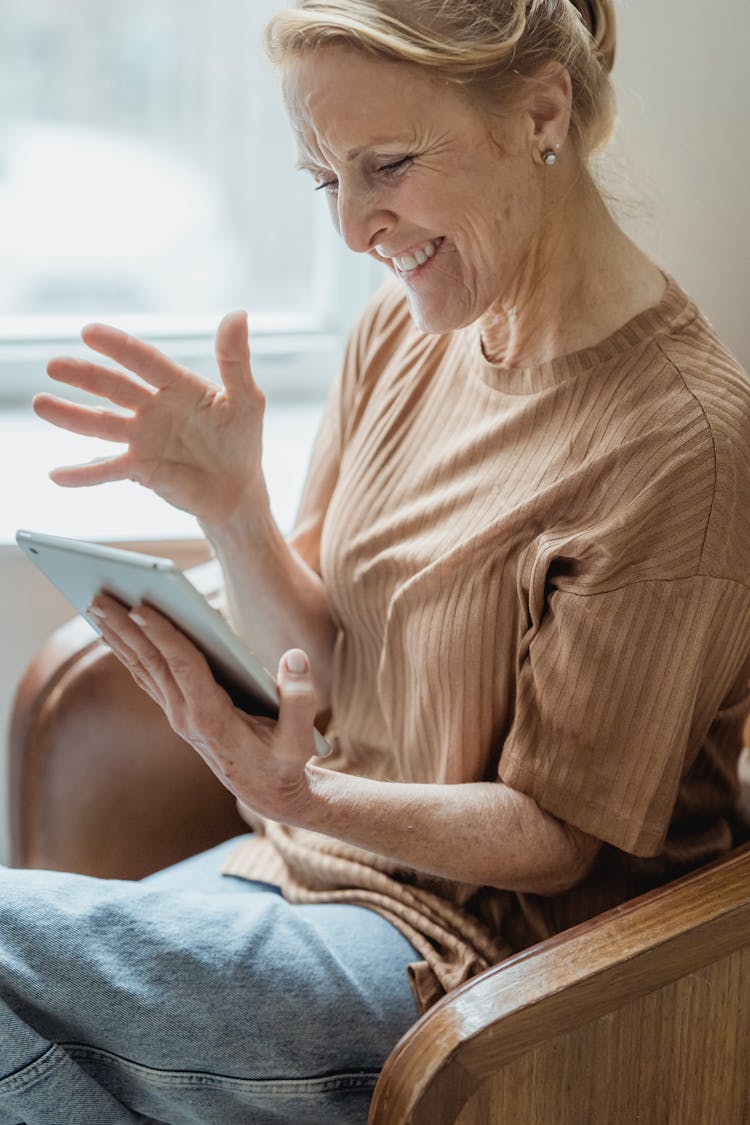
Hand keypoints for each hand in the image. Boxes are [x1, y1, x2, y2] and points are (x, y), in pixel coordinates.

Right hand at [34, 312, 268, 528]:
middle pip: (114, 387)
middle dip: (84, 376)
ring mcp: (143, 438)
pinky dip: (83, 474)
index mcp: (177, 386)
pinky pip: (107, 469)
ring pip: (102, 424)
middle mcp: (153, 408)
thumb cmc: (242, 439)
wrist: (238, 489)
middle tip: (54, 365)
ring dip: (71, 416)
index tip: (90, 332)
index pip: (144, 361)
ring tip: (42, 404)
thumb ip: (235, 360)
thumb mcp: (247, 399)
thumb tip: (238, 315)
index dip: (119, 347)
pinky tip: (58, 474)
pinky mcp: (140, 469)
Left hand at [89, 594, 319, 823]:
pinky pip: (147, 675)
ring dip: (118, 636)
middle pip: (151, 663)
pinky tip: (114, 631)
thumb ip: (300, 699)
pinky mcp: (177, 712)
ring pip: (142, 668)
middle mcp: (186, 716)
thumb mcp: (300, 739)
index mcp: (212, 718)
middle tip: (98, 595)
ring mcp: (177, 715)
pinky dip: (128, 650)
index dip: (164, 636)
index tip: (141, 607)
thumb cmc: (284, 762)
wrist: (266, 793)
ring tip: (95, 604)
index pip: (183, 668)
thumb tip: (294, 657)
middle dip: (125, 627)